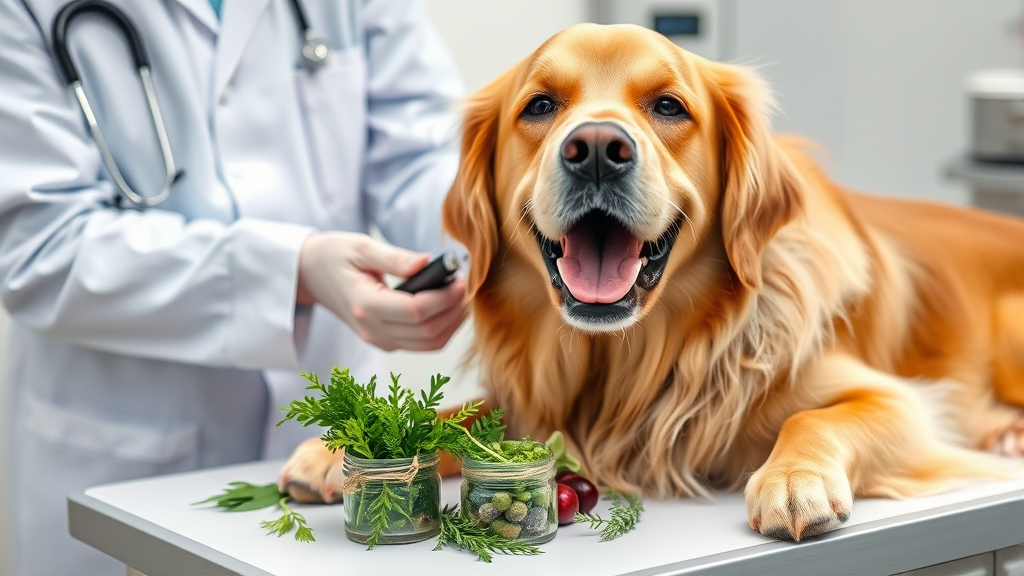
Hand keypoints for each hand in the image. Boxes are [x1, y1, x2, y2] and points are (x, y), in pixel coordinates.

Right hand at [296, 232, 466, 350]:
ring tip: (461, 295)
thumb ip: (396, 258)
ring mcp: (379, 340)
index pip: (416, 311)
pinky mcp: (386, 341)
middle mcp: (372, 330)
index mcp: (365, 305)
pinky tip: (450, 307)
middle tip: (465, 284)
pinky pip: (423, 344)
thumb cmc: (335, 256)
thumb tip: (428, 262)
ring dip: (453, 322)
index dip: (445, 298)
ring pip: (430, 344)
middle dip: (454, 309)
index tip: (460, 279)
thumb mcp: (362, 247)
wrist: (311, 274)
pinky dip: (443, 329)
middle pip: (427, 331)